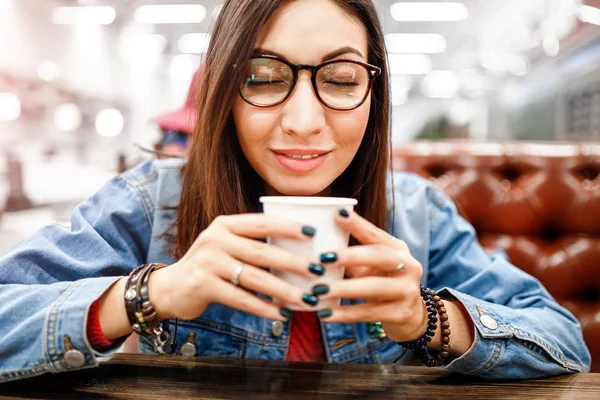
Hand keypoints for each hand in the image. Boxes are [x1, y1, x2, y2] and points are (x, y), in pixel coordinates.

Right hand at [149, 214, 323, 321]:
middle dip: (293, 262)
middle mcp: (215, 239)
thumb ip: (252, 243)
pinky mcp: (203, 286)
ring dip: (284, 290)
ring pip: (254, 278)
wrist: (170, 288)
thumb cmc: (210, 266)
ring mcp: (207, 262)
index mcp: (225, 224)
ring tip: (307, 299)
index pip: (262, 222)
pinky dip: (264, 308)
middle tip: (318, 271)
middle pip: (262, 251)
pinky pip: (241, 299)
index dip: (288, 227)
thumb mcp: (226, 245)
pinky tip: (282, 314)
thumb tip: (300, 251)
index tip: (314, 234)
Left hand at [314, 209, 428, 342]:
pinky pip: (370, 313)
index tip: (337, 214)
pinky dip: (346, 314)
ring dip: (343, 289)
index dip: (358, 224)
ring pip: (374, 287)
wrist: (411, 317)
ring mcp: (407, 290)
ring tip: (317, 292)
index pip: (376, 234)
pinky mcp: (401, 313)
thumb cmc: (381, 284)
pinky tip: (326, 315)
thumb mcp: (371, 268)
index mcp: (398, 249)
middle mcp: (408, 266)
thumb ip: (351, 257)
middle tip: (322, 259)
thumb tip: (314, 247)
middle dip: (350, 256)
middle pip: (380, 256)